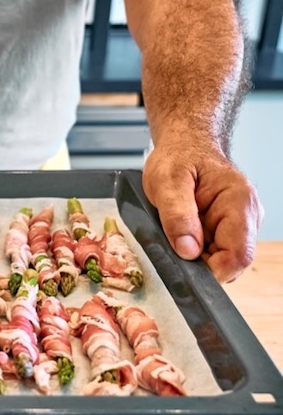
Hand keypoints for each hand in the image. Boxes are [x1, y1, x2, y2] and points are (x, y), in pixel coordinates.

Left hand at [143, 142, 262, 282]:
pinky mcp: (227, 230)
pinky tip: (183, 233)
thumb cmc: (178, 158)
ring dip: (196, 256)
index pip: (239, 255)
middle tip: (175, 243)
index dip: (212, 269)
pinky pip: (214, 252)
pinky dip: (195, 250)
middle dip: (201, 263)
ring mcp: (240, 224)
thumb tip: (188, 251)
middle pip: (231, 262)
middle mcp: (247, 216)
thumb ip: (177, 216)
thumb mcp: (167, 182)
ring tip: (178, 231)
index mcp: (239, 202)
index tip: (185, 263)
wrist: (184, 146)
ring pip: (221, 260)